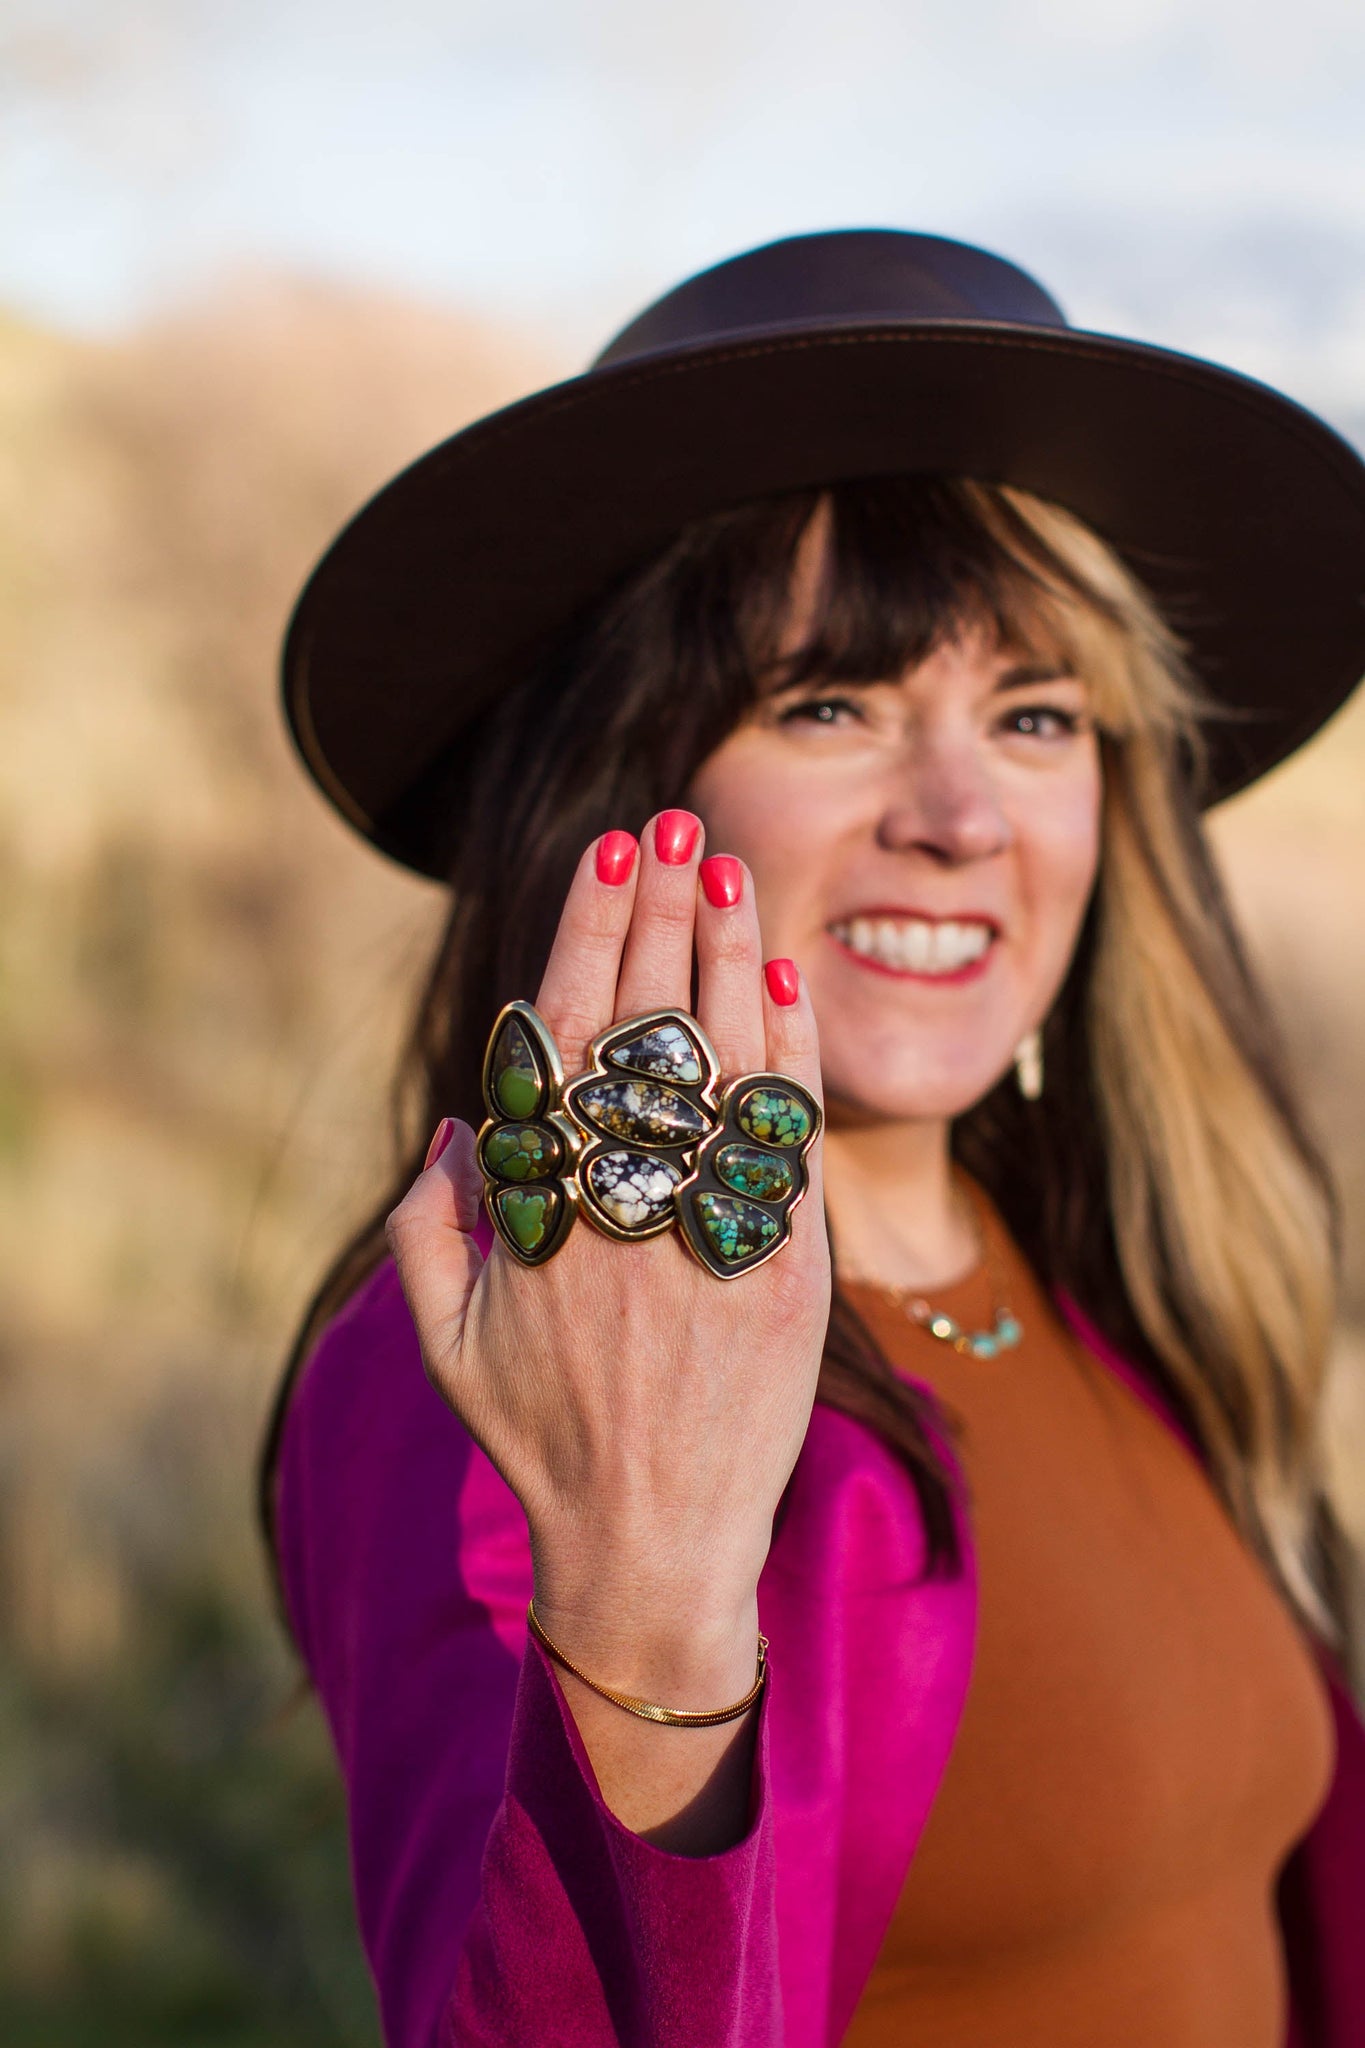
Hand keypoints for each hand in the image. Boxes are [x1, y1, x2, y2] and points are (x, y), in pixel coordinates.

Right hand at [385, 811, 829, 1843]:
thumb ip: (432, 1228)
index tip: (608, 854)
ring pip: (727, 1061)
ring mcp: (715, 1232)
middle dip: (665, 913)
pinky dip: (787, 1051)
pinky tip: (781, 977)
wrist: (655, 1548)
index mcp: (543, 1210)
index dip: (591, 937)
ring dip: (728, 952)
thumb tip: (457, 1125)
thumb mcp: (446, 1343)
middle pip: (654, 1024)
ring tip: (729, 864)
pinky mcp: (787, 1268)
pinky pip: (790, 1134)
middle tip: (676, 820)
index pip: (570, 1038)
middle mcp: (630, 1204)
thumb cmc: (540, 1440)